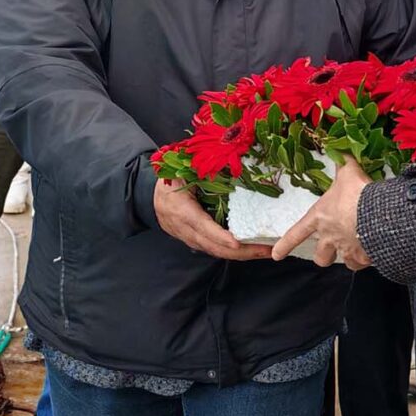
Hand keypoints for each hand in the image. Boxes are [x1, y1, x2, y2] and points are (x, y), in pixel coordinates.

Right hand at [154, 176, 271, 260]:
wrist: (149, 197)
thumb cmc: (169, 181)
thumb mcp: (182, 171)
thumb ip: (203, 169)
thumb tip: (230, 160)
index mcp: (180, 210)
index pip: (202, 226)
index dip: (219, 236)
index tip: (237, 243)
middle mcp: (184, 229)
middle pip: (213, 246)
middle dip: (241, 252)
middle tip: (266, 251)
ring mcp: (189, 238)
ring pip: (216, 251)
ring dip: (241, 255)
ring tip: (265, 251)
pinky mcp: (195, 241)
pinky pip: (215, 249)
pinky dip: (233, 251)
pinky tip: (251, 249)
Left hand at [273, 161, 371, 268]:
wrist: (378, 212)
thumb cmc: (358, 193)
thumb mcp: (348, 172)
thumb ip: (343, 162)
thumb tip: (339, 148)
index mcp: (320, 217)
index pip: (296, 234)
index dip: (285, 245)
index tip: (276, 255)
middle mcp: (330, 237)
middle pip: (320, 257)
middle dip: (324, 256)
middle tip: (330, 251)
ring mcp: (345, 249)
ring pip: (343, 262)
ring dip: (347, 258)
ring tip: (356, 251)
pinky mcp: (362, 257)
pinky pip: (361, 263)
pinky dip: (366, 259)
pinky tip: (373, 251)